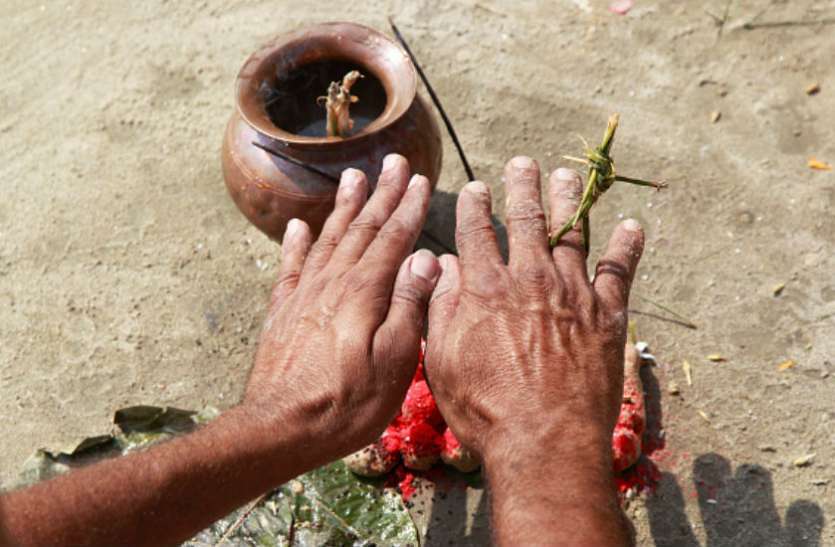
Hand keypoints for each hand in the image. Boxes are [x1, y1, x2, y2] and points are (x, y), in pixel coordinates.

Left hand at [244, 154, 439, 465]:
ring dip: (344, 207)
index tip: (417, 178)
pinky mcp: (282, 312)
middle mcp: (333, 283)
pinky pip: (291, 266)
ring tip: (353, 177)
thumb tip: (426, 258)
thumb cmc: (349, 403)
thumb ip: (409, 306)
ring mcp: (304, 295)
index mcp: (365, 292)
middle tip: (392, 161)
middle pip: (362, 229)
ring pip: (328, 239)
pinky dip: (295, 243)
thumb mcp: (394, 362)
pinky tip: (297, 226)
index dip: (407, 208)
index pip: (392, 239)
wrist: (281, 427)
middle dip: (380, 194)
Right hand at [425, 156, 643, 544]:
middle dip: (523, 185)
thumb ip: (440, 308)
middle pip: (525, 218)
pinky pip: (619, 270)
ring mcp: (572, 292)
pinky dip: (627, 245)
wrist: (544, 440)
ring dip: (568, 199)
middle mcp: (529, 278)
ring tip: (567, 176)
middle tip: (523, 162)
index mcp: (485, 288)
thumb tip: (442, 265)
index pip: (476, 231)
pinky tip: (632, 225)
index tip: (475, 188)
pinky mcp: (606, 314)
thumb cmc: (485, 408)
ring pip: (571, 232)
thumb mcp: (442, 360)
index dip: (474, 205)